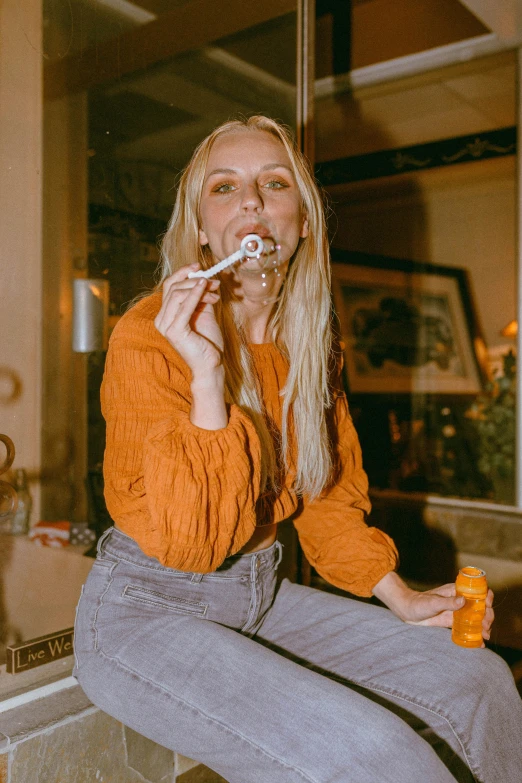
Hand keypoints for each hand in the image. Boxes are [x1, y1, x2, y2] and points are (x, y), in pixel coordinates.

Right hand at [154, 263, 222, 378]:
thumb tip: (203, 278)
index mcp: (165, 315)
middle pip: (172, 288)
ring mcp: (165, 326)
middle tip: (214, 281)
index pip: (169, 286)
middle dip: (194, 280)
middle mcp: (161, 319)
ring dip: (198, 288)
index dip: (182, 273)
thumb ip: (200, 297)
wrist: (211, 365)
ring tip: (215, 290)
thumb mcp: (204, 313)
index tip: (198, 266)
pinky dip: (195, 294)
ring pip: (177, 294)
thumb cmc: (208, 342)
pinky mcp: (174, 331)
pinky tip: (205, 288)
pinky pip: (184, 306)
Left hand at [373, 572, 493, 646]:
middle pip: (479, 606)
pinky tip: (480, 643)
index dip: (486, 596)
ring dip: (483, 626)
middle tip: (486, 625)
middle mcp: (459, 601)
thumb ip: (447, 602)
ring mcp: (456, 612)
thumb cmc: (418, 603)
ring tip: (486, 636)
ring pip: (475, 618)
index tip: (488, 604)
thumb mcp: (433, 602)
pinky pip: (466, 628)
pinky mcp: (452, 622)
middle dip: (487, 615)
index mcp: (456, 591)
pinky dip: (475, 635)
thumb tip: (463, 601)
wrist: (407, 612)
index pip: (476, 590)